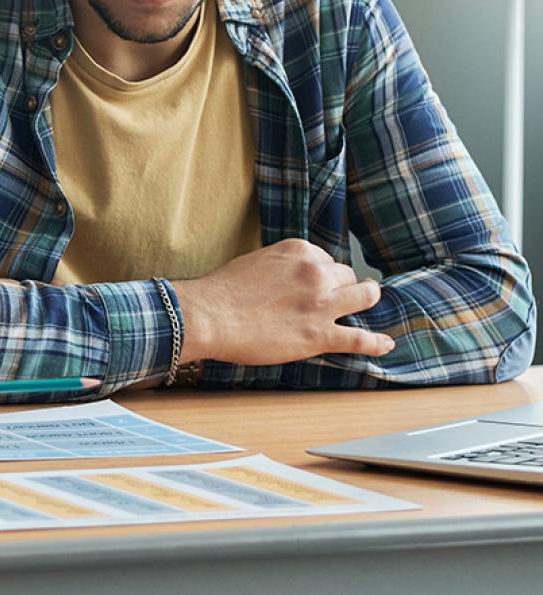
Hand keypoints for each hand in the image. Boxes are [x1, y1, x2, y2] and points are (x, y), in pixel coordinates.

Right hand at [174, 238, 395, 366]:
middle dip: (341, 285)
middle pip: (347, 276)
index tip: (313, 283)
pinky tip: (385, 343)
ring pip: (364, 297)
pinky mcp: (319, 336)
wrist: (208, 317)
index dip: (321, 272)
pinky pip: (359, 339)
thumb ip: (281, 266)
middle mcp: (316, 273)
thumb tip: (290, 278)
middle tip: (333, 297)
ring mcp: (321, 305)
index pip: (325, 258)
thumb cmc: (222, 291)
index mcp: (299, 251)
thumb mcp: (254, 261)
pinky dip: (375, 342)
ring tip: (367, 304)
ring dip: (367, 300)